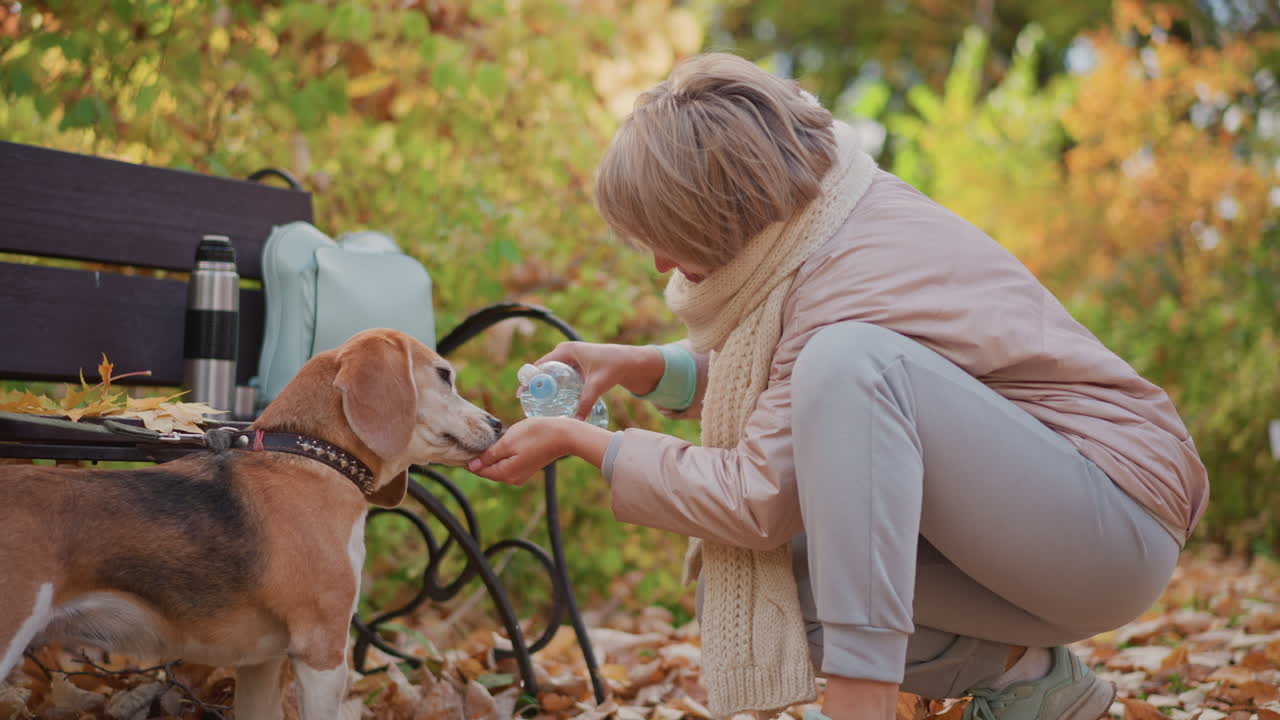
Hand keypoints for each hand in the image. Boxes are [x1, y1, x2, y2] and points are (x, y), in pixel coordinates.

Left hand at [467, 417, 576, 485]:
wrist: (563, 435)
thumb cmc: (535, 435)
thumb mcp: (508, 442)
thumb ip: (489, 455)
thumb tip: (472, 465)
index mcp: (505, 474)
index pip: (479, 470)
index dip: (469, 459)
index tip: (463, 446)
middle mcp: (512, 479)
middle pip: (488, 470)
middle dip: (480, 458)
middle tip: (474, 441)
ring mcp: (521, 475)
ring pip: (498, 466)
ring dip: (492, 456)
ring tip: (488, 441)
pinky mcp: (527, 468)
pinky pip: (508, 464)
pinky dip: (503, 455)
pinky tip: (503, 444)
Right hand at [537, 342, 664, 418]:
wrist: (630, 361)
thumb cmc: (615, 366)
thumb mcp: (597, 385)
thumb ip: (586, 403)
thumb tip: (577, 423)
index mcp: (566, 351)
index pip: (540, 366)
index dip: (530, 380)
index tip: (521, 393)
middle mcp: (564, 352)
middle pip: (543, 370)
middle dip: (534, 386)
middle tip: (525, 402)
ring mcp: (569, 358)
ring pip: (550, 374)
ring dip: (543, 386)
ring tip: (534, 403)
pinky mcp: (575, 365)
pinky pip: (559, 375)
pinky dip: (554, 386)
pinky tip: (550, 399)